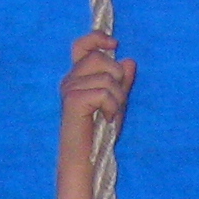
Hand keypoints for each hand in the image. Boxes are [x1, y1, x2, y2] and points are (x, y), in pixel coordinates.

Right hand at [60, 32, 134, 152]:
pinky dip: (112, 108)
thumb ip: (121, 83)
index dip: (97, 38)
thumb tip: (129, 61)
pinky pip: (104, 93)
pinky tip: (107, 120)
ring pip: (106, 78)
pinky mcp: (73, 100)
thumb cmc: (99, 135)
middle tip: (116, 102)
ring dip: (117, 99)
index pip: (82, 46)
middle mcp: (70, 79)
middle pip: (99, 58)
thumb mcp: (116, 104)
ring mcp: (70, 89)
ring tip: (111, 116)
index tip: (115, 43)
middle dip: (117, 78)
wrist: (87, 160)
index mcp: (78, 77)